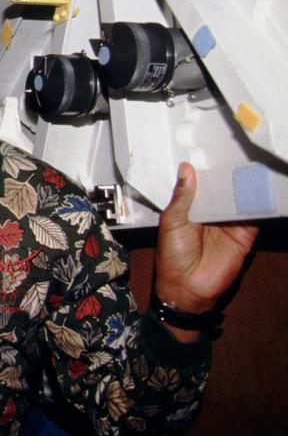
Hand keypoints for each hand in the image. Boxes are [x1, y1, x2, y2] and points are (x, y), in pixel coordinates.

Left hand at [152, 163, 257, 338]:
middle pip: (224, 188)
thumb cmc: (172, 256)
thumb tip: (186, 169)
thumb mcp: (172, 222)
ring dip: (247, 185)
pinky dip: (260, 204)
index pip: (202, 183)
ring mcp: (229, 222)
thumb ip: (182, 196)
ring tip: (255, 164)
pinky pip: (254, 216)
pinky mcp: (245, 234)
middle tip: (239, 149)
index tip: (213, 147)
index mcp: (191, 206)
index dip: (207, 169)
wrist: (188, 288)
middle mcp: (211, 211)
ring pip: (241, 199)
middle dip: (230, 173)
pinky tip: (264, 189)